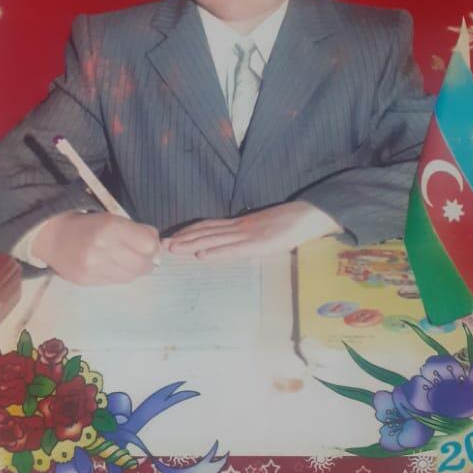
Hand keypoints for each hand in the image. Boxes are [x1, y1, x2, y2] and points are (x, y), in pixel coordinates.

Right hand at [33, 212, 160, 284]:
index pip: (149, 244)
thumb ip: (136, 232)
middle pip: (143, 265)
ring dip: (134, 270)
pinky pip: (115, 282)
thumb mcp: (112, 219)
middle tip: (143, 257)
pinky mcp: (86, 281)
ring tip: (125, 261)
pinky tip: (111, 266)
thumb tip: (157, 247)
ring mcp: (94, 267)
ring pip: (131, 277)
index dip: (153, 246)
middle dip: (148, 262)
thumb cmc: (88, 224)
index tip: (150, 245)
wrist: (53, 236)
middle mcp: (103, 248)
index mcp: (111, 227)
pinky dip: (118, 275)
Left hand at [165, 202, 341, 259]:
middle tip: (162, 245)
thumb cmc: (292, 223)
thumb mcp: (266, 228)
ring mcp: (248, 235)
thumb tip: (238, 241)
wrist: (310, 215)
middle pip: (206, 232)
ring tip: (174, 250)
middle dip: (183, 239)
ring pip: (215, 240)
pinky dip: (216, 253)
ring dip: (192, 245)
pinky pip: (234, 250)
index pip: (210, 226)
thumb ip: (251, 235)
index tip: (173, 236)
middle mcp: (240, 227)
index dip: (190, 231)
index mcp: (242, 224)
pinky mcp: (259, 244)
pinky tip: (203, 257)